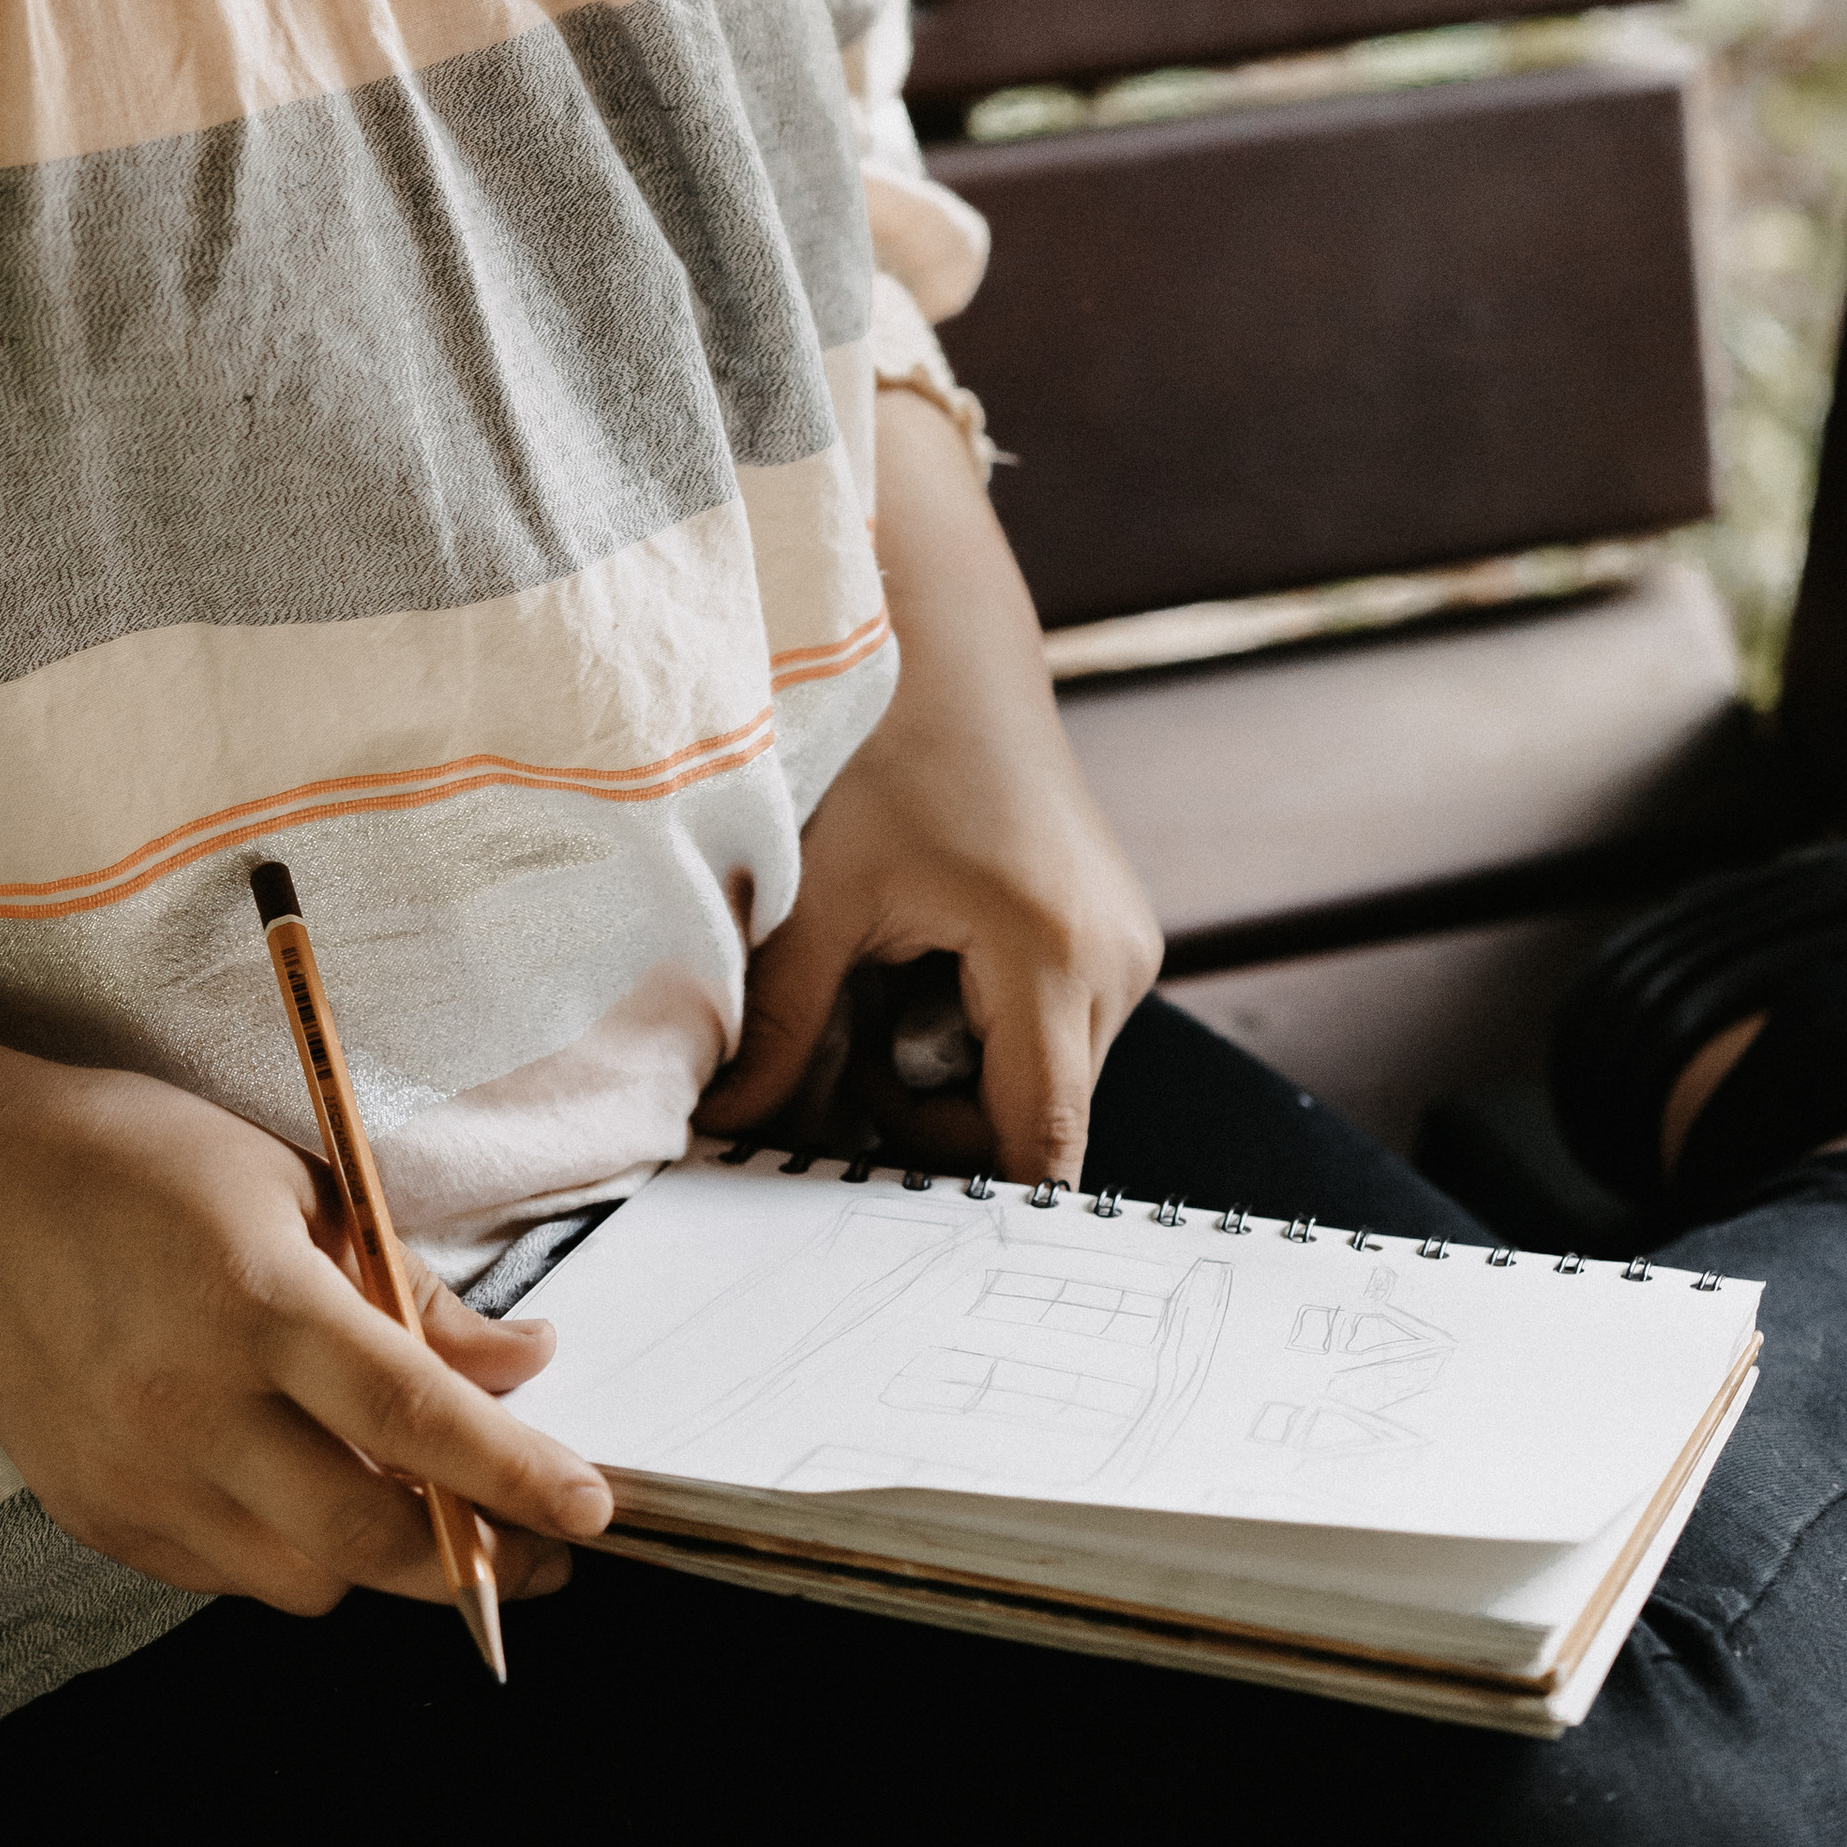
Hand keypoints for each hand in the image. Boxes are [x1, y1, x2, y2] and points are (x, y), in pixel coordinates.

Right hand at [0, 1067, 614, 1611]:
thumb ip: (411, 1290)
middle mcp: (189, 1406)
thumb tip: (519, 1363)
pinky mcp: (99, 1519)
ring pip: (302, 1578)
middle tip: (541, 1543)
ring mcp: (136, 1477)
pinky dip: (291, 1549)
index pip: (412, 1415)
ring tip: (424, 1504)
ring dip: (381, 1557)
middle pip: (364, 1536)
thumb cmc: (141, 1164)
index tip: (591, 1507)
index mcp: (252, 1300)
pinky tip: (311, 1487)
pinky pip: (229, 1574)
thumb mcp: (298, 1183)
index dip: (513, 1473)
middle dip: (474, 1558)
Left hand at [699, 382, 1162, 1187]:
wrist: (947, 643)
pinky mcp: (1109, 934)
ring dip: (951, 1067)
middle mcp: (1116, 963)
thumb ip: (776, 1026)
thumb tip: (723, 1130)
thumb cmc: (882, 749)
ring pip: (1041, 1081)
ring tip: (883, 975)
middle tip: (842, 1047)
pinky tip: (923, 951)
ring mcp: (1124, 949)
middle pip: (1035, 1125)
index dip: (956, 1194)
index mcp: (1052, 957)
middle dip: (929, 1116)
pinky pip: (1048, 1032)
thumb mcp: (816, 895)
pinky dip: (977, 1024)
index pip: (1035, 1149)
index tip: (870, 1203)